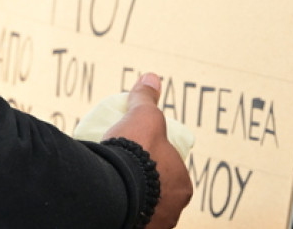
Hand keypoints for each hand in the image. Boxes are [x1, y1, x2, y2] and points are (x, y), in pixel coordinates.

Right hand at [103, 73, 191, 228]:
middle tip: (122, 174)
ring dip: (135, 202)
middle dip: (145, 186)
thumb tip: (151, 78)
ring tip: (112, 189)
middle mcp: (174, 210)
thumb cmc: (136, 150)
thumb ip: (146, 99)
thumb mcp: (143, 116)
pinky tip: (110, 206)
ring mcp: (156, 225)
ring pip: (146, 211)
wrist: (112, 185)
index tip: (136, 159)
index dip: (154, 165)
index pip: (170, 173)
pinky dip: (123, 215)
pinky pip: (131, 222)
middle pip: (159, 194)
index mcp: (183, 185)